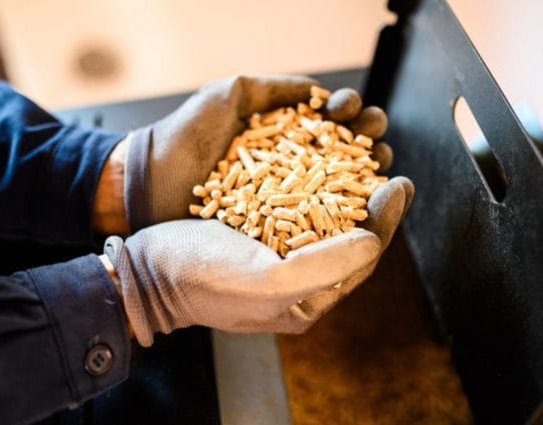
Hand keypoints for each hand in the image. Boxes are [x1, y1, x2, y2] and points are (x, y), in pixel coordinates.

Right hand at [102, 177, 411, 346]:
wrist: (143, 267)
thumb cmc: (199, 277)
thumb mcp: (265, 280)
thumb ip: (323, 267)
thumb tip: (372, 241)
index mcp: (307, 299)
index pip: (361, 258)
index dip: (385, 220)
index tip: (399, 182)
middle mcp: (298, 276)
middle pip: (348, 232)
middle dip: (371, 195)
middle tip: (386, 157)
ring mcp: (277, 251)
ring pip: (325, 211)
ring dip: (345, 178)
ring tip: (359, 147)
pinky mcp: (257, 228)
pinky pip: (295, 200)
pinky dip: (310, 174)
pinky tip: (317, 151)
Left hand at [117, 74, 393, 232]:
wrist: (149, 180)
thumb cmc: (186, 134)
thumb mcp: (232, 95)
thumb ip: (276, 89)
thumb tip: (319, 92)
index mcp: (284, 136)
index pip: (332, 124)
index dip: (351, 116)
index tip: (350, 111)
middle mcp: (291, 168)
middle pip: (345, 154)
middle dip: (367, 139)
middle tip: (371, 134)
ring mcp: (285, 201)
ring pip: (339, 188)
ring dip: (364, 173)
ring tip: (374, 161)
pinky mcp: (275, 233)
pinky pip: (315, 222)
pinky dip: (340, 214)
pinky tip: (358, 203)